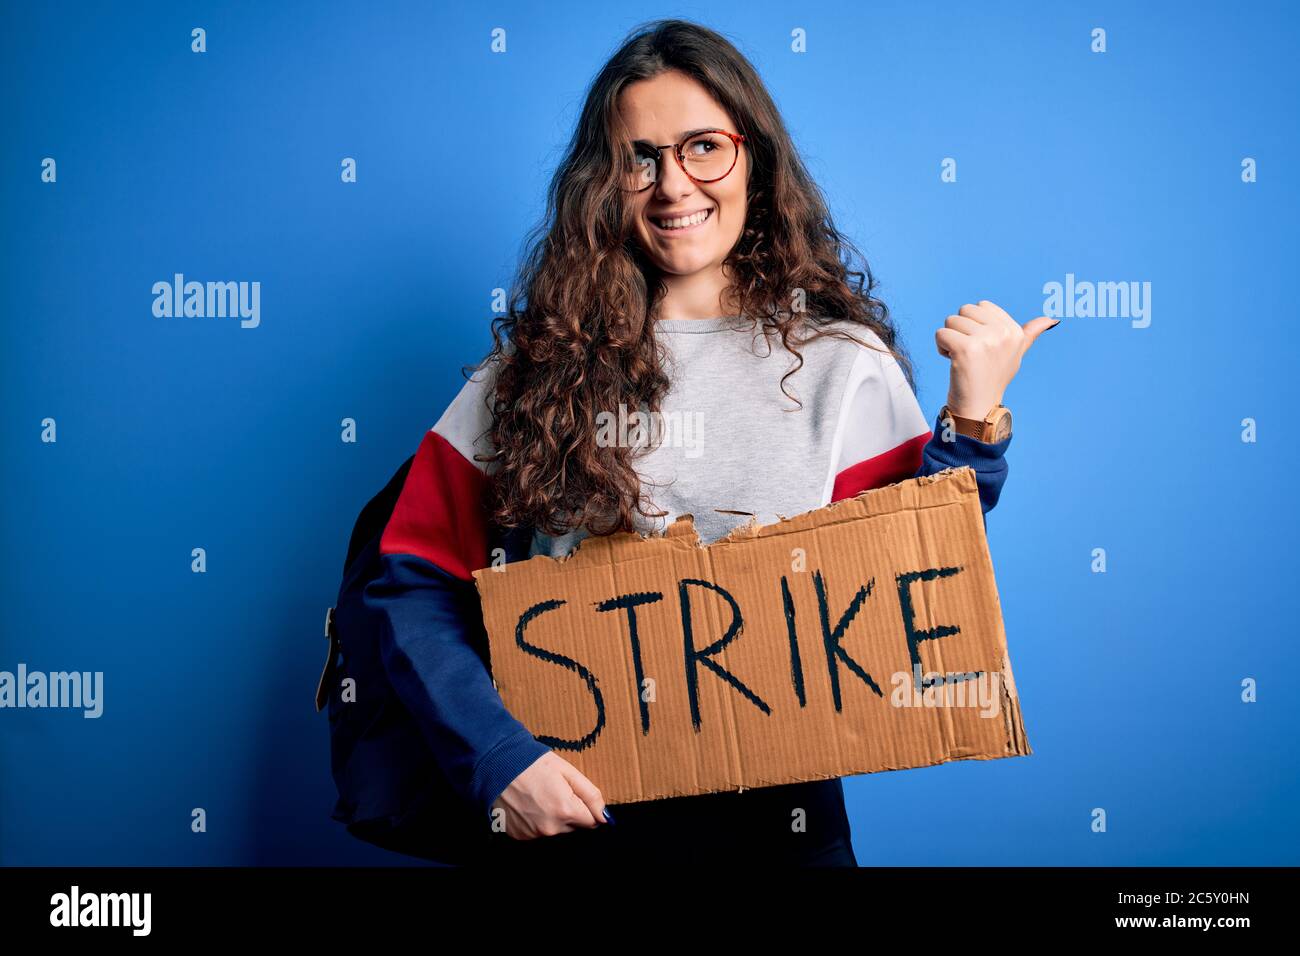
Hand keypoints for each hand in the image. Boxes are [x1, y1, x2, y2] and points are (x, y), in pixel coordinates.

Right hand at [490, 751, 609, 839]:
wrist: (496, 766)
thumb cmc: (532, 764)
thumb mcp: (567, 771)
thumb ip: (590, 794)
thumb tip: (606, 816)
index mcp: (566, 810)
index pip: (593, 821)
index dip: (587, 807)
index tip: (575, 794)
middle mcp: (551, 828)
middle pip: (575, 827)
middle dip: (571, 811)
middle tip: (555, 790)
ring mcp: (534, 834)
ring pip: (556, 830)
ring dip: (554, 817)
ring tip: (539, 795)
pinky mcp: (520, 836)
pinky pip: (538, 832)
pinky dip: (537, 821)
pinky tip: (529, 804)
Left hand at [936, 300, 1056, 418]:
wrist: (979, 407)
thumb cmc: (993, 379)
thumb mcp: (1016, 354)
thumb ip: (1030, 334)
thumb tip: (1052, 320)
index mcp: (1015, 331)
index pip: (982, 305)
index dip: (975, 325)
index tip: (981, 347)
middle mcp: (1004, 333)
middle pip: (965, 309)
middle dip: (960, 329)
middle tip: (970, 353)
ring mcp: (986, 340)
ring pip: (951, 320)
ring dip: (950, 339)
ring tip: (962, 358)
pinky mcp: (966, 349)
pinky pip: (941, 334)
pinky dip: (941, 347)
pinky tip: (952, 362)